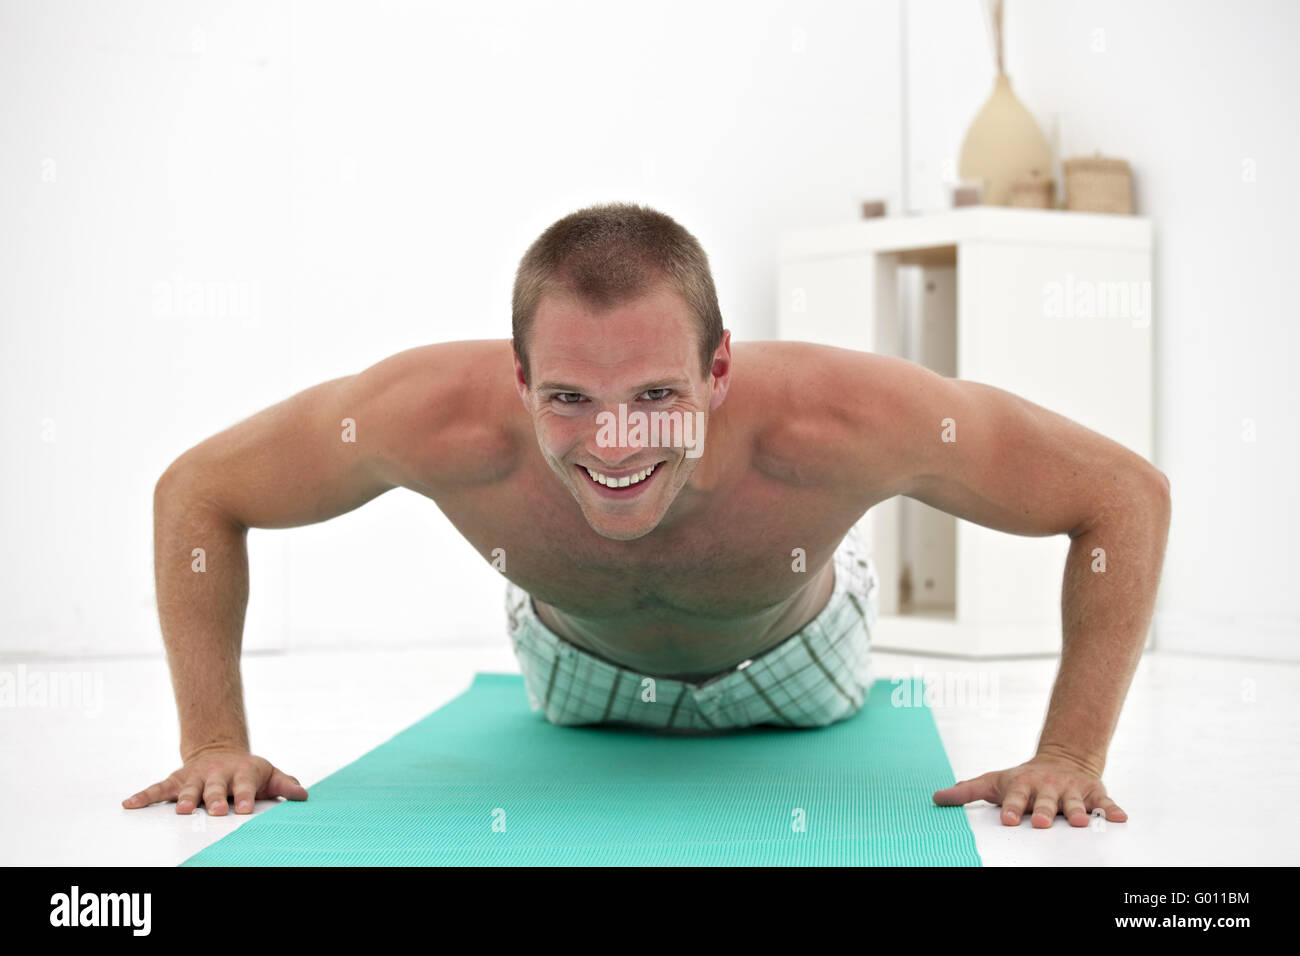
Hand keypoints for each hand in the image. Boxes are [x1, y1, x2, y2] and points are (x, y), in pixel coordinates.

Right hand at [122, 747, 307, 814]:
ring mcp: (195, 777)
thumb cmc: (248, 771)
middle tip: (214, 810)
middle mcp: (216, 774)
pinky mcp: (176, 780)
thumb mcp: (269, 774)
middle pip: (214, 787)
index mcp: (241, 772)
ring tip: (179, 811)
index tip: (244, 810)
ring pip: (187, 788)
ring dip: (183, 799)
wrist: (221, 750)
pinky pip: (157, 788)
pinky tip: (129, 803)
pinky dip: (144, 795)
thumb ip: (284, 785)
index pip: (244, 786)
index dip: (244, 797)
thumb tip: (303, 795)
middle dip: (214, 799)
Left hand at [931, 751, 1126, 827]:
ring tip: (1082, 823)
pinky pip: (1106, 803)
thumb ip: (967, 792)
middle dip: (1044, 812)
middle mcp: (1048, 788)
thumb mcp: (993, 782)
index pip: (1015, 798)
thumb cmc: (1022, 780)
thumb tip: (936, 798)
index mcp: (1023, 786)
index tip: (1006, 820)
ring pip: (1076, 804)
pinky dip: (1113, 809)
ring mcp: (1072, 791)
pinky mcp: (1094, 794)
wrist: (1061, 759)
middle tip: (1040, 822)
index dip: (1011, 808)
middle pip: (1046, 802)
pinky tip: (1120, 818)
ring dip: (1079, 812)